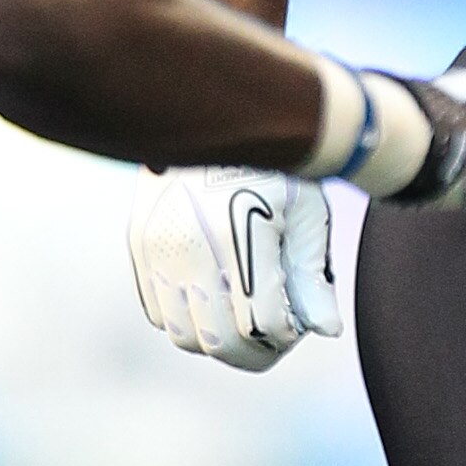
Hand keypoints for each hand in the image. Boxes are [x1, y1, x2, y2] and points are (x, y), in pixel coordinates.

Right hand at [128, 167, 339, 372]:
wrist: (212, 114)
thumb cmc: (273, 168)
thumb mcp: (305, 214)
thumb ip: (312, 275)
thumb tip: (325, 329)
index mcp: (241, 234)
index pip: (263, 325)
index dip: (286, 336)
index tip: (297, 322)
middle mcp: (193, 246)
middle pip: (220, 342)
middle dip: (254, 351)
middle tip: (274, 333)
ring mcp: (159, 248)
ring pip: (183, 337)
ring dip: (217, 340)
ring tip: (243, 317)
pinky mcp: (139, 246)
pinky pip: (158, 313)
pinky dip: (186, 318)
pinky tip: (214, 296)